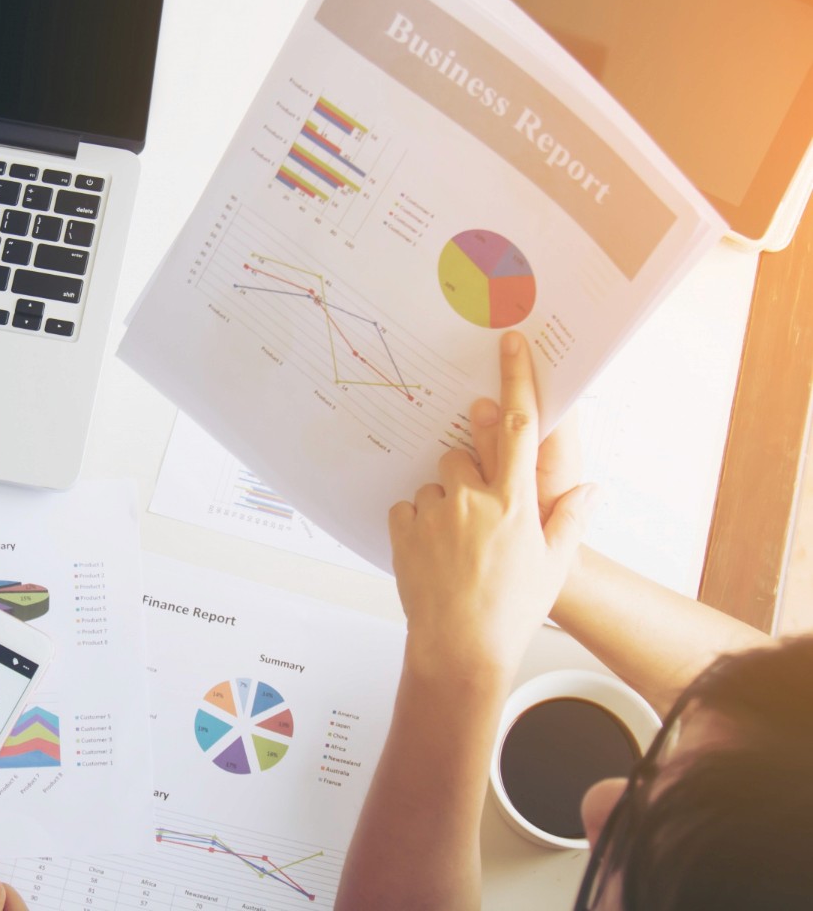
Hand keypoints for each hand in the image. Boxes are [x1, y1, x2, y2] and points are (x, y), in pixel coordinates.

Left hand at [388, 332, 596, 670]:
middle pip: (462, 452)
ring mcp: (435, 513)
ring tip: (456, 544)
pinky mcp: (404, 530)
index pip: (518, 426)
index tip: (510, 345)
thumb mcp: (553, 566)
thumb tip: (589, 490)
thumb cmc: (511, 611)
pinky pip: (407, 506)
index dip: (516, 379)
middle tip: (478, 512)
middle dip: (468, 471)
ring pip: (434, 482)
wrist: (461, 649)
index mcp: (514, 502)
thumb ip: (569, 520)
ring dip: (443, 500)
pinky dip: (417, 522)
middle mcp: (473, 499)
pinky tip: (432, 551)